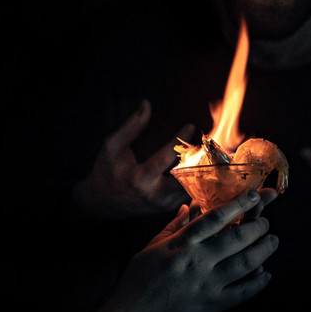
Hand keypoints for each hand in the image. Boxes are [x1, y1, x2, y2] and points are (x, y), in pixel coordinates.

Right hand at [73, 99, 195, 218]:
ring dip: (202, 168)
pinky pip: (190, 191)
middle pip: (187, 178)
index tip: (190, 125)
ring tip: (207, 149)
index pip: (166, 158)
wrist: (102, 202)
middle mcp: (155, 194)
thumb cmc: (107, 170)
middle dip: (200, 160)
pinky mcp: (169, 207)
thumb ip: (132, 126)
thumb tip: (147, 104)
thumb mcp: (113, 146)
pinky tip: (201, 161)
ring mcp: (164, 204)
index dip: (180, 140)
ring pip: (193, 186)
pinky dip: (198, 176)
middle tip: (207, 141)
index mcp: (140, 179)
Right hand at [110, 191, 277, 311]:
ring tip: (273, 241)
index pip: (214, 218)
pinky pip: (243, 293)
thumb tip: (188, 208)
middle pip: (236, 238)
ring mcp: (207, 285)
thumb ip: (173, 228)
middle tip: (267, 221)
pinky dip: (258, 283)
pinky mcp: (212, 306)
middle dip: (256, 227)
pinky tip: (266, 275)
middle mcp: (197, 261)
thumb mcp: (150, 249)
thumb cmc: (136, 284)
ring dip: (263, 251)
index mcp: (180, 245)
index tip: (252, 196)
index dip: (236, 205)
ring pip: (245, 263)